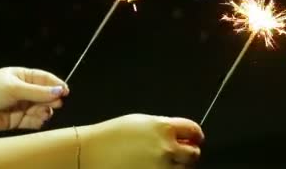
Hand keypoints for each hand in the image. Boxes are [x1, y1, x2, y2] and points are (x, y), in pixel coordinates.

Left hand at [0, 67, 68, 131]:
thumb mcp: (15, 87)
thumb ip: (38, 91)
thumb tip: (59, 91)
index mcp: (22, 76)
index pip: (44, 79)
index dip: (56, 84)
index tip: (66, 91)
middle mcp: (23, 90)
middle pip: (44, 94)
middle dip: (52, 99)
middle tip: (57, 104)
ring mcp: (20, 105)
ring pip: (40, 108)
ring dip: (45, 111)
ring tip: (45, 112)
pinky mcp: (16, 120)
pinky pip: (32, 120)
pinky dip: (38, 121)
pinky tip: (40, 119)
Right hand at [81, 114, 203, 168]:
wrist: (90, 154)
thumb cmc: (111, 136)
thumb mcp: (140, 122)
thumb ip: (163, 127)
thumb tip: (180, 135)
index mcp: (163, 128)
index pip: (193, 130)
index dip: (195, 134)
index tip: (195, 138)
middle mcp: (166, 149)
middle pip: (193, 154)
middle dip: (187, 153)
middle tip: (179, 153)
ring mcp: (162, 168)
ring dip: (176, 166)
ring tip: (158, 162)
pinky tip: (152, 167)